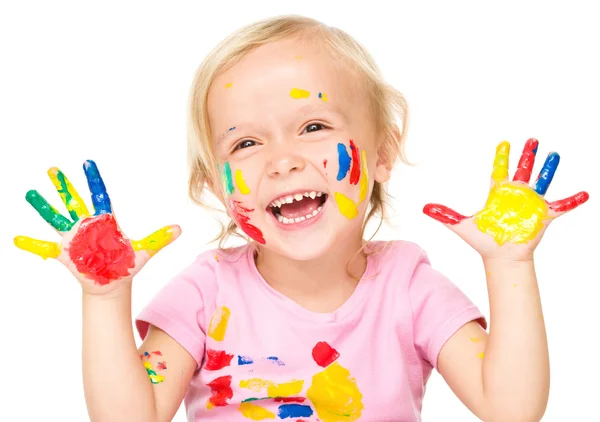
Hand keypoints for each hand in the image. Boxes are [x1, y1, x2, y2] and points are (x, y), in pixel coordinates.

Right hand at [14, 160, 180, 293]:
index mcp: (105, 221)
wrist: (112, 284)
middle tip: (52, 168)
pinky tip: (16, 238)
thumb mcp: (144, 252)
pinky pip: (45, 247)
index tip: (87, 163)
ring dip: (43, 206)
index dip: (94, 180)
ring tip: (30, 193)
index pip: (99, 195)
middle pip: (73, 201)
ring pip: (56, 218)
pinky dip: (31, 244)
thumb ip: (159, 239)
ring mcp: (74, 238)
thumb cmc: (126, 265)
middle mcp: (87, 225)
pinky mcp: (65, 254)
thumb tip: (180, 229)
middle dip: (63, 186)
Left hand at [423, 139, 588, 260]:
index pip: (499, 170)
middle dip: (527, 155)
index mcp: (498, 194)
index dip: (502, 156)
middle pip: (523, 170)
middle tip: (532, 138)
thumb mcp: (461, 225)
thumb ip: (445, 214)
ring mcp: (531, 204)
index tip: (504, 142)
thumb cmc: (484, 241)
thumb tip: (423, 208)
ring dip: (548, 168)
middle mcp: (516, 195)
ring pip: (542, 181)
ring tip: (554, 154)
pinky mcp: (543, 215)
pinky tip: (584, 194)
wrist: (500, 258)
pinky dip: (573, 200)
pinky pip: (562, 206)